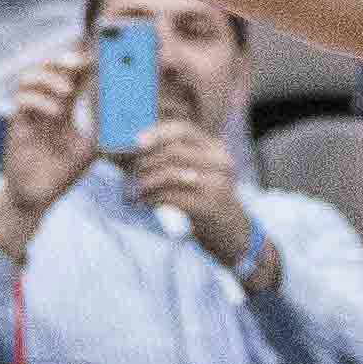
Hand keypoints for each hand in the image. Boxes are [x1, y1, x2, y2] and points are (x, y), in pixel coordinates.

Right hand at [0, 45, 98, 255]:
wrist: (36, 196)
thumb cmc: (62, 172)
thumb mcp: (90, 149)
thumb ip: (102, 130)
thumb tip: (127, 114)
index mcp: (64, 107)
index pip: (73, 75)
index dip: (82, 60)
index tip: (98, 52)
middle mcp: (45, 104)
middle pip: (48, 68)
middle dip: (63, 60)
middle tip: (81, 61)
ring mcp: (30, 113)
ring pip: (30, 77)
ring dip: (49, 78)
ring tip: (68, 91)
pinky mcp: (17, 124)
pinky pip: (22, 101)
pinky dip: (39, 100)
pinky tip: (54, 112)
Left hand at [126, 114, 254, 267]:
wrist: (234, 233)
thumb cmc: (207, 200)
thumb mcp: (198, 173)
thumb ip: (173, 158)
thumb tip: (133, 147)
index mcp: (216, 148)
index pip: (183, 130)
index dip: (156, 133)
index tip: (135, 142)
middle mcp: (220, 162)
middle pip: (173, 151)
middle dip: (145, 161)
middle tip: (128, 173)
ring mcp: (216, 184)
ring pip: (169, 174)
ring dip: (144, 182)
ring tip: (132, 191)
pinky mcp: (208, 207)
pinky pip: (170, 197)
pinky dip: (150, 199)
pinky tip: (142, 203)